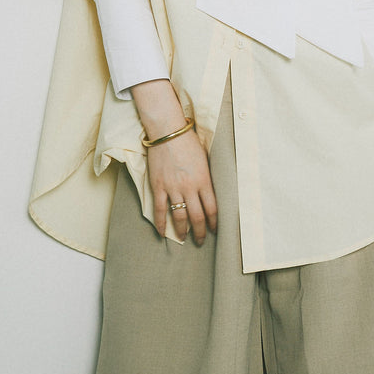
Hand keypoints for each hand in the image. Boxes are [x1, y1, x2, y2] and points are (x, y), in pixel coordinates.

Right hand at [147, 130, 217, 244]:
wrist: (168, 132)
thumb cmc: (188, 142)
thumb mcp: (205, 160)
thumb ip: (207, 178)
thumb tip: (210, 192)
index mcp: (204, 181)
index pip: (212, 209)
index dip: (214, 222)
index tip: (215, 229)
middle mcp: (190, 187)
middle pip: (197, 217)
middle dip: (201, 232)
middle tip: (201, 241)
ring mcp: (173, 188)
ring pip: (179, 216)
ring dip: (182, 231)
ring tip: (184, 238)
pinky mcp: (159, 186)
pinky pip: (160, 209)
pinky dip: (161, 223)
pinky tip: (162, 232)